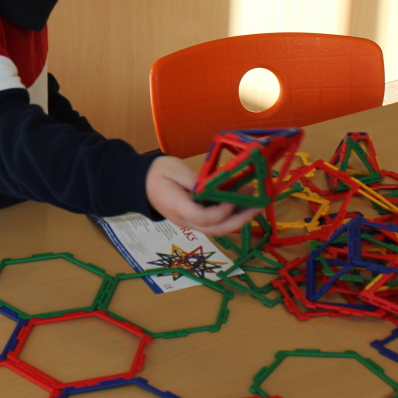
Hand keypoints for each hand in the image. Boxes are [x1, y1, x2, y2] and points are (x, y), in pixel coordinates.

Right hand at [144, 155, 262, 234]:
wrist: (140, 183)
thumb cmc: (156, 173)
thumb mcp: (174, 168)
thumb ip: (195, 179)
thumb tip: (217, 185)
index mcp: (177, 207)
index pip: (204, 217)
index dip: (222, 210)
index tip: (232, 194)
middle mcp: (185, 220)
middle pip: (215, 229)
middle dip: (240, 219)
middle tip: (257, 205)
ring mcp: (190, 222)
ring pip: (217, 229)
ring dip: (238, 218)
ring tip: (254, 203)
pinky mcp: (194, 219)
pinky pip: (215, 223)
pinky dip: (230, 215)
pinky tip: (241, 203)